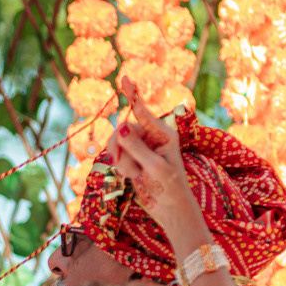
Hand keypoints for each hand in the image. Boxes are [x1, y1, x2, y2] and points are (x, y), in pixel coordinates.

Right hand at [110, 76, 205, 248]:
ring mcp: (141, 147)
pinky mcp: (132, 158)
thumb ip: (136, 147)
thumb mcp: (154, 167)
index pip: (143, 112)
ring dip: (121, 162)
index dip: (133, 95)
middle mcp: (151, 136)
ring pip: (116, 145)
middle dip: (120, 150)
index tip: (125, 78)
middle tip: (126, 168)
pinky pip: (116, 156)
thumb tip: (121, 125)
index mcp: (163, 133)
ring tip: (135, 175)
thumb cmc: (169, 187)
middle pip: (122, 131)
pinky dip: (120, 168)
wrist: (170, 208)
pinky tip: (133, 177)